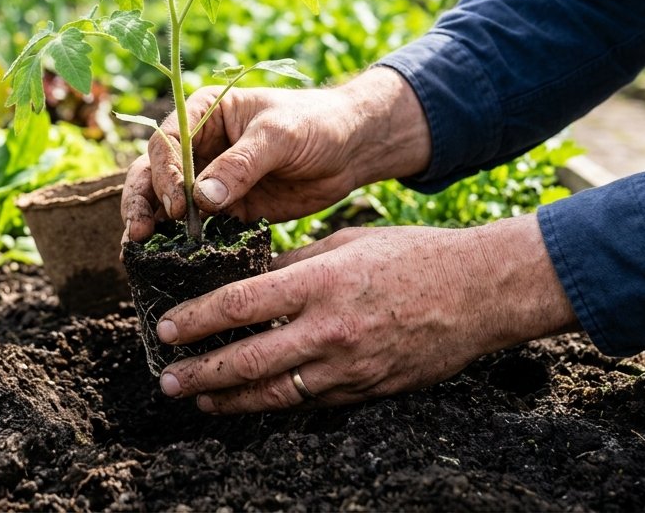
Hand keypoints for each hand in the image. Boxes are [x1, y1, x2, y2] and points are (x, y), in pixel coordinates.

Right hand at [122, 67, 430, 241]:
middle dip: (142, 200)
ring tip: (140, 249)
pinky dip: (181, 242)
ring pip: (165, 202)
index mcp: (203, 112)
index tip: (179, 202)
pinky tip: (171, 261)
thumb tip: (202, 199)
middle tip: (139, 232)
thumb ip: (242, 164)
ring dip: (152, 223)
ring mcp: (208, 179)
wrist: (352, 149)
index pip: (167, 141)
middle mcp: (197, 145)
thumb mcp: (280, 136)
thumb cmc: (316, 124)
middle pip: (152, 172)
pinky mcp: (226, 209)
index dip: (164, 172)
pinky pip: (196, 226)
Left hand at [154, 215, 579, 412]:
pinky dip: (276, 404)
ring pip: (275, 393)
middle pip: (247, 360)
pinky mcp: (367, 390)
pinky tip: (253, 402)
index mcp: (320, 282)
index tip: (165, 330)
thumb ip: (294, 263)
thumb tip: (247, 280)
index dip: (196, 321)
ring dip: (230, 399)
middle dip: (201, 374)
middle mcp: (329, 329)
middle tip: (168, 380)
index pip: (239, 305)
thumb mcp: (346, 241)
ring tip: (200, 400)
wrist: (479, 292)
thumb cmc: (413, 256)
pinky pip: (311, 402)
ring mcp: (349, 366)